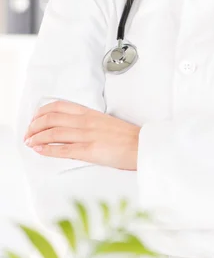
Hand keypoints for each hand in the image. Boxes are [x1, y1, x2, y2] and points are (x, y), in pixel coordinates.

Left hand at [23, 101, 140, 169]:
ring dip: (37, 137)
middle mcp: (85, 121)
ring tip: (29, 142)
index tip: (34, 119)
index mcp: (89, 113)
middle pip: (51, 118)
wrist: (140, 145)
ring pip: (53, 133)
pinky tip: (39, 150)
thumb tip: (71, 127)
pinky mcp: (89, 150)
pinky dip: (47, 149)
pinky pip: (63, 150)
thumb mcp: (104, 122)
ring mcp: (86, 135)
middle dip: (34, 125)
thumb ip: (87, 122)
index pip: (59, 106)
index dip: (42, 112)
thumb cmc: (125, 136)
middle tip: (28, 133)